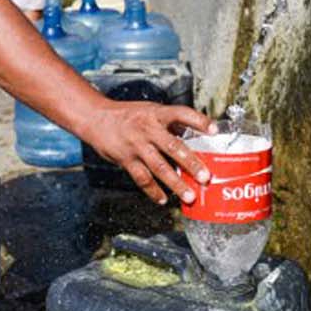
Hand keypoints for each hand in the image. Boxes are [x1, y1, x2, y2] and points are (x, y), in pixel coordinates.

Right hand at [80, 101, 214, 205]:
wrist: (96, 118)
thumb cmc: (128, 115)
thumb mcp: (150, 111)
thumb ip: (170, 123)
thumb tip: (196, 135)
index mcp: (157, 113)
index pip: (182, 114)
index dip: (199, 121)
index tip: (215, 131)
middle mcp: (147, 129)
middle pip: (174, 147)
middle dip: (191, 164)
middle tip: (206, 177)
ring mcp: (136, 145)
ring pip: (159, 167)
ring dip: (176, 184)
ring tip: (190, 196)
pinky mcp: (125, 159)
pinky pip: (142, 178)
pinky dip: (153, 191)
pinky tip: (163, 199)